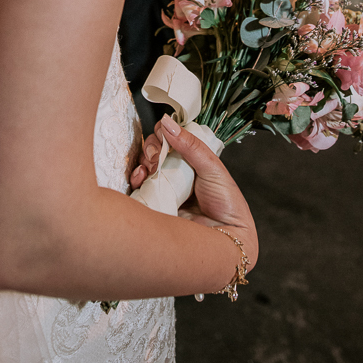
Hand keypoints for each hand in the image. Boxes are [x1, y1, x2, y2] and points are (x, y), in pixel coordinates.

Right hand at [130, 115, 257, 267]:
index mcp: (191, 160)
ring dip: (143, 161)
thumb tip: (168, 123)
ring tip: (151, 168)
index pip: (171, 138)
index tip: (163, 136)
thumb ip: (190, 146)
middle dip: (152, 148)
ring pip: (145, 165)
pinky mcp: (155, 203)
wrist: (225, 238)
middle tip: (158, 157)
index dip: (164, 133)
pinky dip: (136, 177)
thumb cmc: (226, 203)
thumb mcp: (211, 168)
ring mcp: (165, 187)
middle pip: (155, 149)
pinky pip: (139, 186)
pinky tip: (140, 178)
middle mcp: (176, 171)